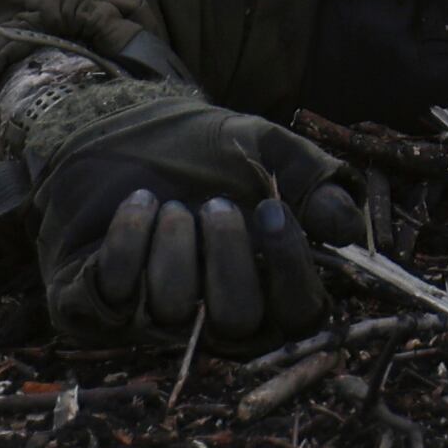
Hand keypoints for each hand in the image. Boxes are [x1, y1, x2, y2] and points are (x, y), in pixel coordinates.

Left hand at [29, 96, 365, 344]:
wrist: (122, 125)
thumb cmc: (202, 148)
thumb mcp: (264, 150)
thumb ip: (310, 182)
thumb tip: (350, 229)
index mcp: (265, 285)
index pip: (297, 314)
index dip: (289, 271)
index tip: (273, 213)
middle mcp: (212, 315)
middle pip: (236, 322)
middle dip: (227, 258)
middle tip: (216, 205)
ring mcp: (153, 317)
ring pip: (174, 309)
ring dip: (175, 245)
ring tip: (172, 203)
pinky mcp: (97, 305)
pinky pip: (116, 290)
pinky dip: (129, 239)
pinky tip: (139, 202)